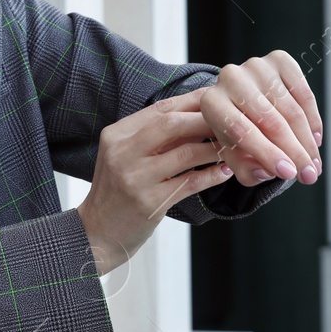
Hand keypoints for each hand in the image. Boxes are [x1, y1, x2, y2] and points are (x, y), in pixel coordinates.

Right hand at [76, 87, 236, 275]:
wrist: (98, 231)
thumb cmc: (118, 191)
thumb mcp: (125, 156)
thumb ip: (153, 137)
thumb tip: (198, 115)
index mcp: (116, 135)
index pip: (159, 109)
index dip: (192, 101)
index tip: (216, 99)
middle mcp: (122, 153)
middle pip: (172, 124)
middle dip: (206, 120)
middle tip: (231, 122)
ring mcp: (135, 178)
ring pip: (186, 154)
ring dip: (214, 148)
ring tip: (232, 147)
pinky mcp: (149, 203)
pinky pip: (190, 183)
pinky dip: (212, 175)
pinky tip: (225, 172)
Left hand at [197, 50, 323, 187]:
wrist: (242, 99)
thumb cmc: (236, 130)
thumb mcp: (233, 154)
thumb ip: (245, 168)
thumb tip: (267, 172)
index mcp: (211, 102)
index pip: (242, 131)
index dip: (268, 154)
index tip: (289, 174)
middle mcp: (230, 78)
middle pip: (270, 121)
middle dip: (294, 152)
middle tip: (309, 175)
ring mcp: (256, 66)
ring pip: (291, 110)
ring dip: (307, 141)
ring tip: (314, 164)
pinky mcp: (279, 59)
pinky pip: (304, 95)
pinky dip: (313, 119)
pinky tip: (315, 140)